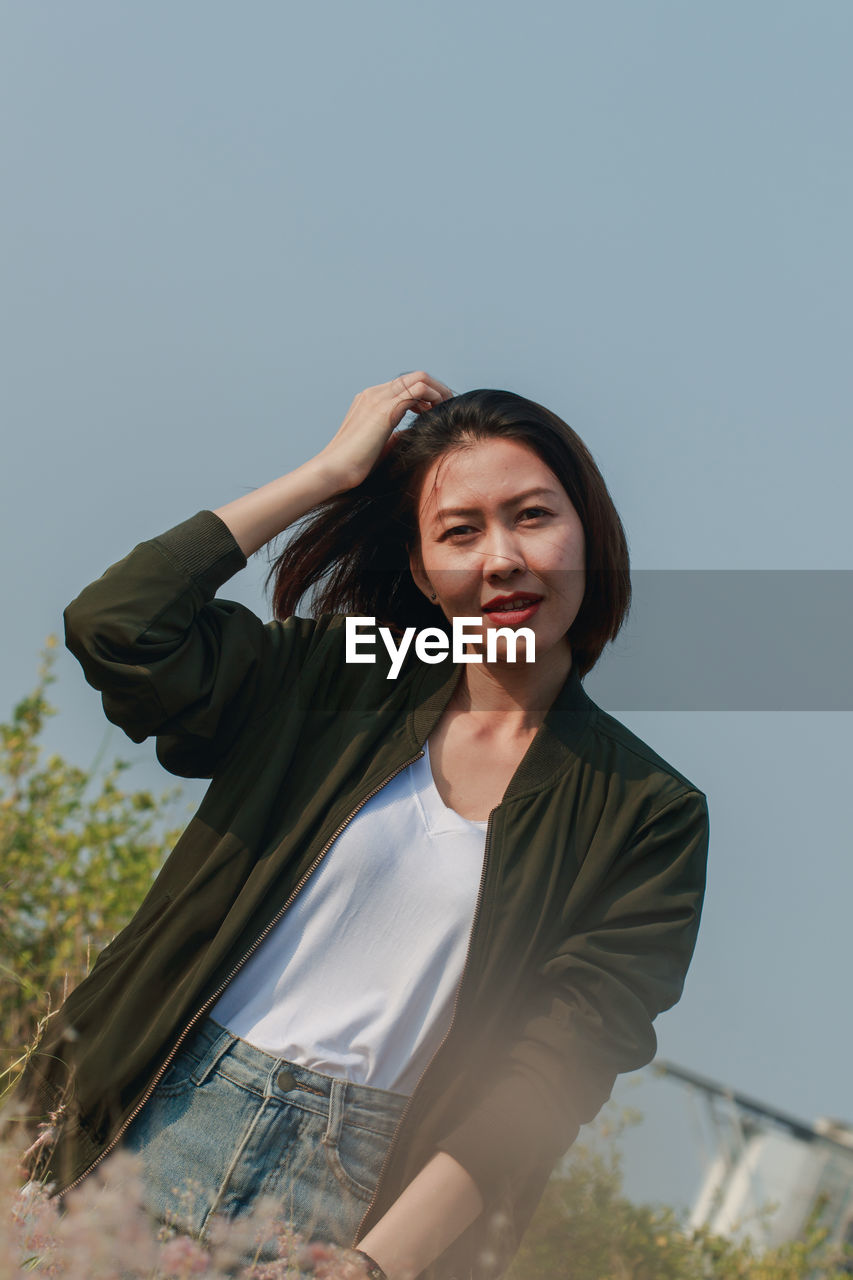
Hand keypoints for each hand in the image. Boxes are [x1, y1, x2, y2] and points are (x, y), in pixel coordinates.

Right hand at [317, 372, 453, 492]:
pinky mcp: (384, 409)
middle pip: (414, 377)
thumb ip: (395, 435)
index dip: (425, 395)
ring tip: (447, 407)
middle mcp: (373, 393)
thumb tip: (413, 433)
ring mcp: (377, 397)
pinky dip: (434, 396)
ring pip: (420, 378)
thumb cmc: (353, 465)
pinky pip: (418, 389)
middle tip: (449, 406)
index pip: (404, 386)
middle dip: (436, 389)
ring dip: (439, 391)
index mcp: (369, 400)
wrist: (334, 470)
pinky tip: (438, 412)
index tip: (437, 410)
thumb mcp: (379, 446)